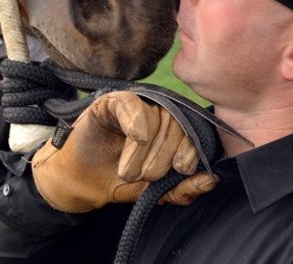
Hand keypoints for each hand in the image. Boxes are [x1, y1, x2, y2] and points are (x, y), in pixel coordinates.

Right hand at [31, 91, 217, 212]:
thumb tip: (211, 180)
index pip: (192, 133)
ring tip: (129, 171)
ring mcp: (135, 105)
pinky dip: (136, 124)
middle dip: (163, 157)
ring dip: (144, 150)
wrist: (80, 183)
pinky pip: (132, 105)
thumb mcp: (156, 192)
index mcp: (171, 132)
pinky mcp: (112, 101)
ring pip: (156, 117)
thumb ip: (182, 189)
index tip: (180, 171)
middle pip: (176, 125)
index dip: (190, 151)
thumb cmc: (119, 182)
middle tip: (146, 177)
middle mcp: (156, 113)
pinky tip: (134, 139)